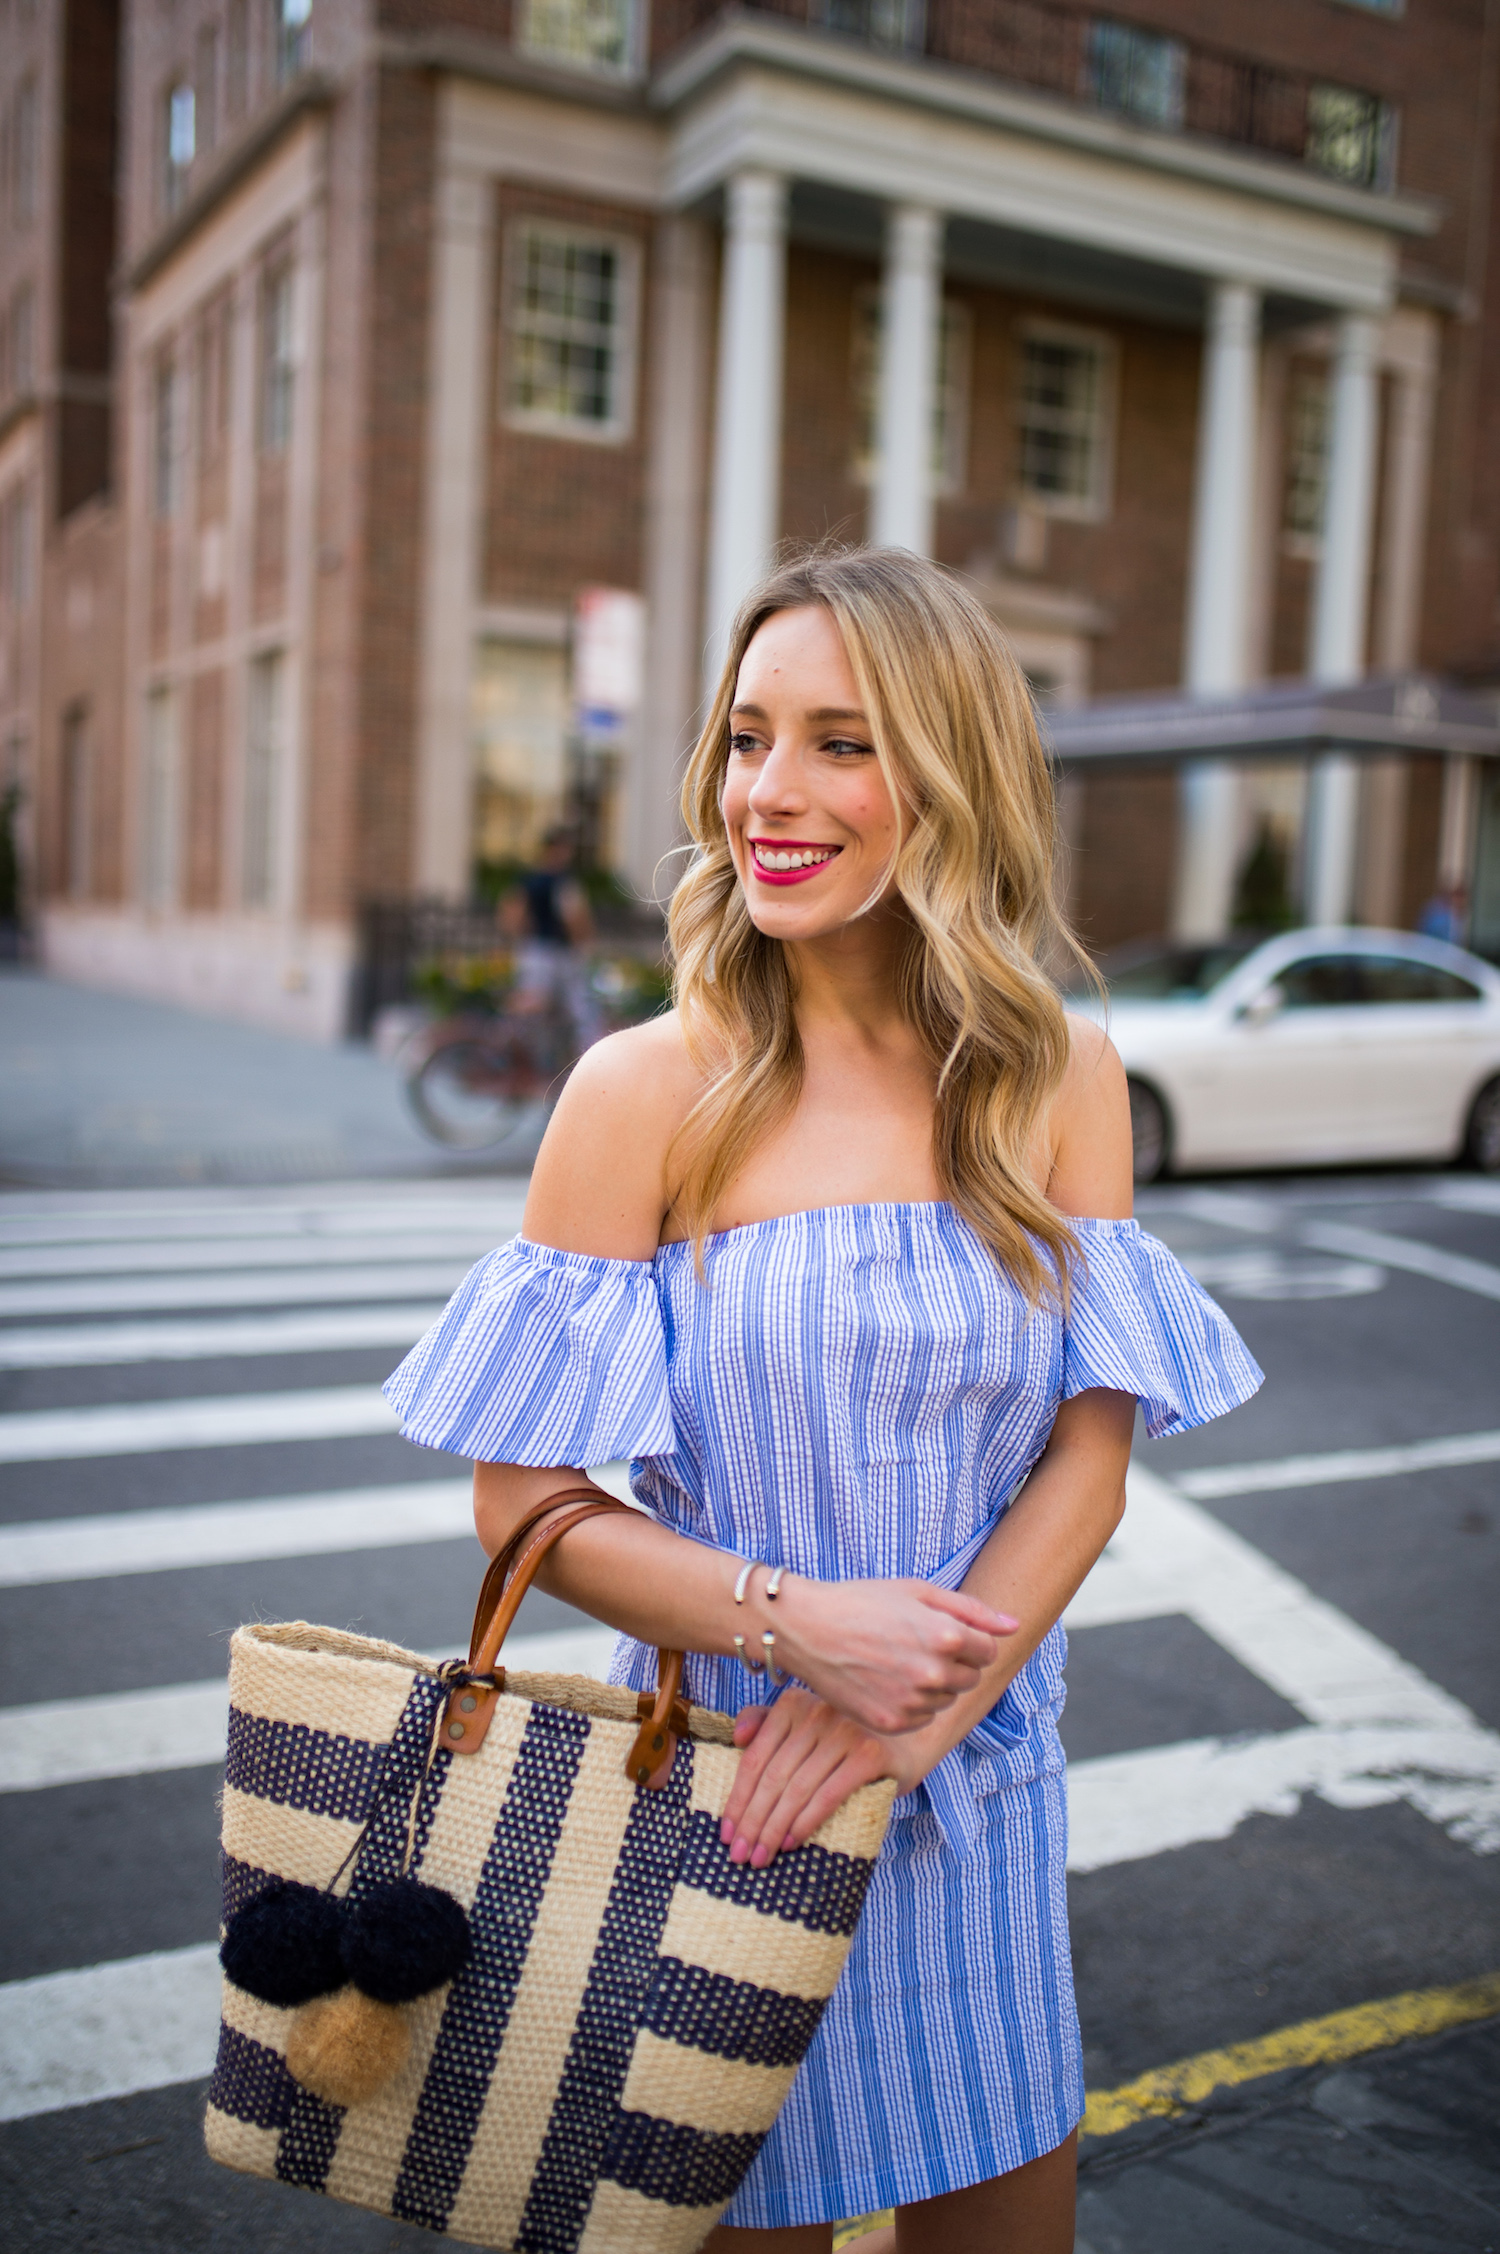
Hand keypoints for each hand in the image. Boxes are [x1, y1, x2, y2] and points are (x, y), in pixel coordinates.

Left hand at [719, 1690, 938, 1868]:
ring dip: (774, 1829)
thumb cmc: (848, 1742)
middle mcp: (816, 1712)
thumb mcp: (806, 1728)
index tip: (726, 1833)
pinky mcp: (869, 1754)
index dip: (737, 1798)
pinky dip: (806, 1822)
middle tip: (741, 1854)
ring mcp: (844, 1731)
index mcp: (792, 1704)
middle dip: (752, 1821)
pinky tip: (791, 1842)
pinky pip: (827, 1795)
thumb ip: (768, 1725)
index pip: (755, 1758)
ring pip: (796, 1789)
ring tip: (762, 1856)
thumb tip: (737, 1736)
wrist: (910, 1740)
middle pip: (772, 1777)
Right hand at [770, 1575, 1016, 1736]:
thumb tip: (1014, 1626)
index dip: (969, 1640)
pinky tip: (886, 1681)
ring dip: (933, 1684)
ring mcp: (912, 1702)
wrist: (807, 1629)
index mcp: (946, 1636)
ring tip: (898, 1661)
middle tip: (916, 1644)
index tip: (942, 1632)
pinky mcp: (891, 1723)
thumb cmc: (862, 1602)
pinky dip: (911, 1703)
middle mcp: (933, 1674)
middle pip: (969, 1678)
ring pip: (945, 1700)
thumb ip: (972, 1610)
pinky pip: (921, 1718)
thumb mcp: (918, 1591)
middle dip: (953, 1662)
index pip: (988, 1652)